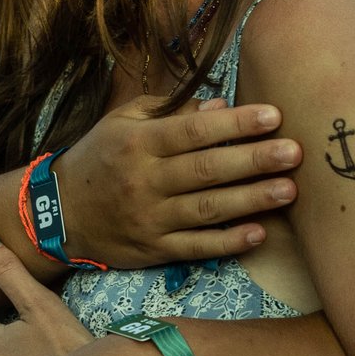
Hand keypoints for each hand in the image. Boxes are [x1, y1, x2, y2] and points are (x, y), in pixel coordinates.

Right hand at [50, 98, 300, 269]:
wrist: (59, 214)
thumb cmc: (99, 158)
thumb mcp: (123, 123)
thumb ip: (172, 111)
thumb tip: (221, 105)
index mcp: (139, 143)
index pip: (194, 131)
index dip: (236, 124)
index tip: (274, 116)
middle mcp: (145, 180)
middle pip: (207, 170)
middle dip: (255, 161)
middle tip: (295, 153)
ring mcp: (150, 218)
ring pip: (208, 209)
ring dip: (252, 200)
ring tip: (290, 190)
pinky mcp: (154, 250)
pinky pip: (196, 247)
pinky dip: (228, 242)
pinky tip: (259, 233)